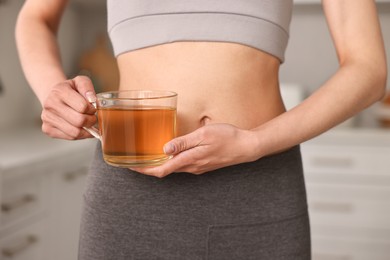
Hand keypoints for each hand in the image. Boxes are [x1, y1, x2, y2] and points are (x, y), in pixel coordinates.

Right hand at [40, 75, 96, 139]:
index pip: (82, 106)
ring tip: (87, 123)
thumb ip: (87, 87)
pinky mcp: (47, 129)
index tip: (92, 108)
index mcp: (59, 91)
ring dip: (87, 130)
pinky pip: (70, 137)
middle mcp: (50, 104)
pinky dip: (80, 135)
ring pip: (75, 132)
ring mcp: (47, 118)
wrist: (54, 97)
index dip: (92, 109)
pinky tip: (80, 128)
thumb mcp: (80, 82)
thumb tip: (92, 100)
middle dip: (91, 121)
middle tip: (92, 117)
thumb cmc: (71, 90)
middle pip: (79, 121)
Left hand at [130, 123, 258, 177]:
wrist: (246, 147)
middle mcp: (192, 167)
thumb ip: (183, 142)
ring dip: (159, 165)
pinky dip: (171, 162)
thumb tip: (164, 150)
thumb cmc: (227, 138)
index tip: (131, 166)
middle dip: (148, 167)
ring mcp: (198, 167)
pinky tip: (168, 155)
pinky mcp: (203, 165)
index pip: (161, 170)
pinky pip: (182, 165)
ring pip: (173, 168)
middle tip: (134, 161)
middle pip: (165, 171)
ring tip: (147, 157)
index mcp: (190, 159)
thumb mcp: (203, 135)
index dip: (145, 170)